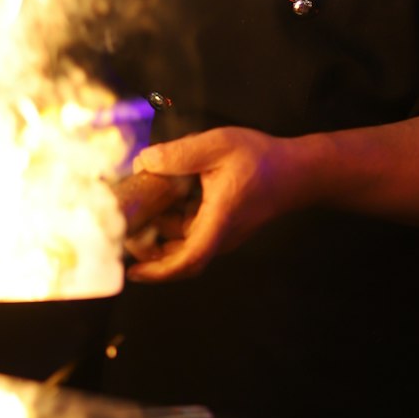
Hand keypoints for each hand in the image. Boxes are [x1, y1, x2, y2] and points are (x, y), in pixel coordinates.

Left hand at [126, 126, 298, 282]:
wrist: (296, 172)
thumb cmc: (261, 159)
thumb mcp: (219, 145)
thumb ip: (180, 154)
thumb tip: (144, 162)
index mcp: (219, 220)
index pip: (189, 259)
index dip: (159, 271)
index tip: (133, 272)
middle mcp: (220, 235)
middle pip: (178, 255)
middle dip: (147, 249)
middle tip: (122, 228)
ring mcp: (222, 233)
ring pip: (182, 241)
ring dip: (158, 230)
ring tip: (136, 206)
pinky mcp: (222, 225)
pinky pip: (191, 229)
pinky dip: (172, 219)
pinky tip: (161, 195)